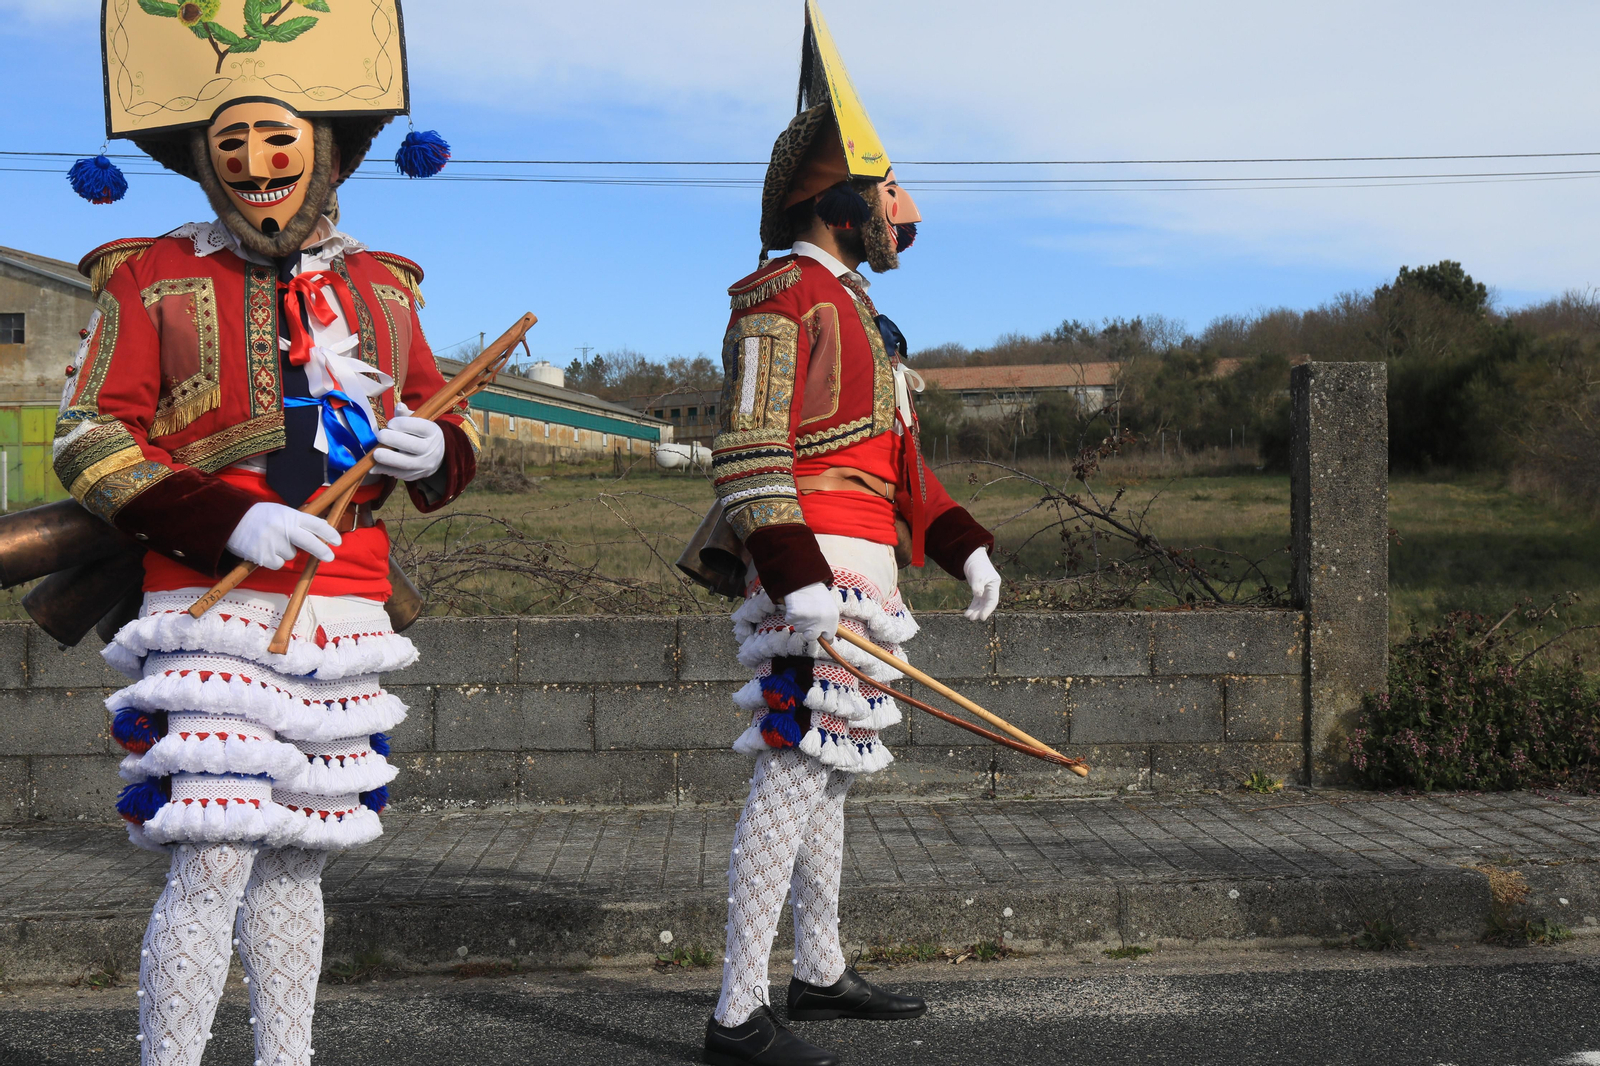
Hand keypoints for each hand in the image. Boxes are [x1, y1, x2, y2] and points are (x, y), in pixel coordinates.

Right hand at [226, 502, 340, 569]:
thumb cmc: (259, 516)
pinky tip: (265, 550)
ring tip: (271, 541)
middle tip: (329, 557)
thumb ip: (297, 522)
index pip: (316, 524)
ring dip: (285, 552)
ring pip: (291, 555)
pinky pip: (278, 564)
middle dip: (322, 550)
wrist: (231, 519)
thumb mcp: (281, 512)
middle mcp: (284, 528)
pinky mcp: (264, 555)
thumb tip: (318, 535)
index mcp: (291, 515)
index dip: (329, 533)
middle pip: (310, 542)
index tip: (337, 541)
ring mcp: (274, 542)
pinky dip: (274, 560)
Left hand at [370, 415, 443, 480]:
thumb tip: (399, 406)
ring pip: (405, 463)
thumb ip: (406, 414)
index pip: (418, 427)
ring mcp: (424, 464)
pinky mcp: (416, 475)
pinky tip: (373, 466)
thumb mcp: (419, 421)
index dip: (402, 424)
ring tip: (375, 454)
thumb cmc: (422, 434)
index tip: (391, 423)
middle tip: (380, 436)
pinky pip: (399, 473)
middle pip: (412, 445)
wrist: (438, 455)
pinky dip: (384, 470)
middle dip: (393, 440)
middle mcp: (431, 449)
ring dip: (388, 459)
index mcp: (432, 431)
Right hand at [782, 582, 840, 644]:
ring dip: (800, 621)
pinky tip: (796, 605)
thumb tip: (828, 639)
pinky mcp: (794, 617)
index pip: (828, 636)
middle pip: (812, 637)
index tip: (820, 631)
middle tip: (808, 618)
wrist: (803, 579)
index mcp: (832, 619)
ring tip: (803, 606)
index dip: (823, 633)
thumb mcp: (829, 606)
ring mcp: (806, 621)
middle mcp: (820, 622)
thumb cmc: (817, 592)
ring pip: (800, 628)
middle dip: (809, 630)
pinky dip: (792, 615)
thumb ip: (829, 622)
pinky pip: (791, 621)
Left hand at [963, 548, 1001, 620]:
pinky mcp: (979, 591)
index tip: (982, 618)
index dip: (988, 610)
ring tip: (969, 617)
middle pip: (987, 604)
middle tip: (972, 618)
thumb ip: (977, 585)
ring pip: (981, 604)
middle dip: (980, 612)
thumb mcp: (977, 574)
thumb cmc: (977, 565)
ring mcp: (985, 591)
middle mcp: (991, 589)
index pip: (993, 600)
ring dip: (975, 611)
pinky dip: (972, 607)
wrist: (973, 558)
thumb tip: (978, 595)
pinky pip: (976, 602)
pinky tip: (967, 613)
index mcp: (994, 585)